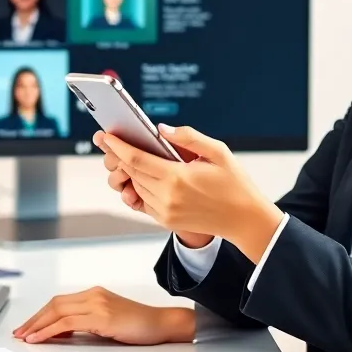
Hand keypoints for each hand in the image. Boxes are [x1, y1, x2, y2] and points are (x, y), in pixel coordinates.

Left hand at [12, 287, 195, 344]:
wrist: (161, 323)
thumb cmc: (139, 325)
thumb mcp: (108, 321)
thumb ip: (87, 323)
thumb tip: (64, 333)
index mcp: (94, 293)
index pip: (59, 302)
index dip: (41, 314)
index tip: (28, 326)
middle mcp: (93, 295)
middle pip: (54, 304)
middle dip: (34, 319)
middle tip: (20, 332)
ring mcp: (97, 304)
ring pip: (57, 311)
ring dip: (37, 325)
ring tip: (25, 336)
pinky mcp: (101, 317)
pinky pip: (67, 323)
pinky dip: (49, 330)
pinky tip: (40, 338)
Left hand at [103, 124, 282, 260]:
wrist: (245, 219)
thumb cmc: (234, 184)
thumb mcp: (218, 152)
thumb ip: (188, 137)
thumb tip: (160, 129)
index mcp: (177, 178)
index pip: (136, 159)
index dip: (118, 146)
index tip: (106, 136)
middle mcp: (167, 197)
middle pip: (132, 172)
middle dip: (120, 156)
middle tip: (112, 142)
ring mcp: (166, 212)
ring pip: (136, 186)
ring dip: (130, 172)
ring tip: (129, 156)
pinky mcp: (167, 221)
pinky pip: (144, 201)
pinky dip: (140, 187)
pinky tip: (145, 176)